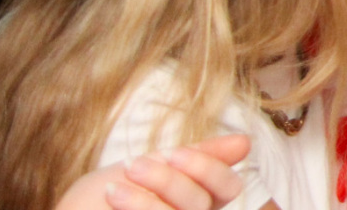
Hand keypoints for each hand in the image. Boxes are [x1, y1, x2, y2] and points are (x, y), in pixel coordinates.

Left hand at [58, 136, 249, 209]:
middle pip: (201, 204)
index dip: (207, 167)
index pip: (228, 188)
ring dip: (145, 199)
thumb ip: (196, 157)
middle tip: (133, 165)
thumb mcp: (151, 169)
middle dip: (168, 181)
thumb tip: (245, 142)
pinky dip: (135, 209)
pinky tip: (110, 198)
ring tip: (112, 189)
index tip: (171, 153)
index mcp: (198, 204)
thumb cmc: (101, 200)